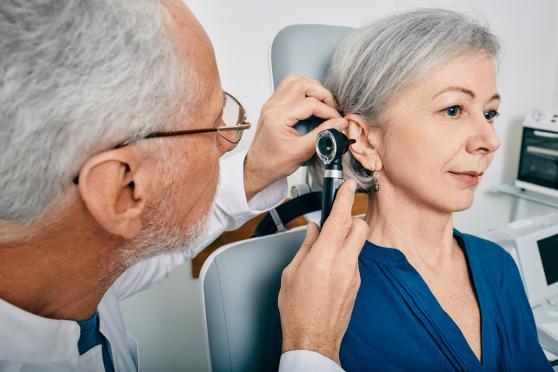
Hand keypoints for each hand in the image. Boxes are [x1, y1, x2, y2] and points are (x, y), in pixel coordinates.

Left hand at [243, 74, 346, 199]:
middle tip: (331, 108)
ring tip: (322, 103)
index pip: (310, 103)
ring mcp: (271, 104)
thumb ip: (322, 135)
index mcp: (278, 117)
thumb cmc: (273, 163)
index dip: (328, 110)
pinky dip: (303, 91)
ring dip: (312, 88)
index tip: (337, 120)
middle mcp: (272, 106)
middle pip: (302, 84)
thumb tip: (339, 124)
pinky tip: (311, 103)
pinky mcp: (272, 106)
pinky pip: (288, 88)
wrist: (257, 169)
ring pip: (294, 81)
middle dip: (322, 93)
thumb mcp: (301, 152)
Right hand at [278, 179, 368, 364]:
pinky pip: (354, 261)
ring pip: (357, 245)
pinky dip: (344, 257)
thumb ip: (306, 246)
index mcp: (325, 257)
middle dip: (350, 217)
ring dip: (345, 239)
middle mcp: (345, 264)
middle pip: (359, 227)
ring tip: (325, 250)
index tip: (346, 185)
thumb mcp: (292, 272)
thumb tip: (313, 230)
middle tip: (336, 218)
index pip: (340, 218)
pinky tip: (328, 268)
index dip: (344, 197)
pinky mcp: (357, 285)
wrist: (314, 340)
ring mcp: (354, 275)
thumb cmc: (298, 310)